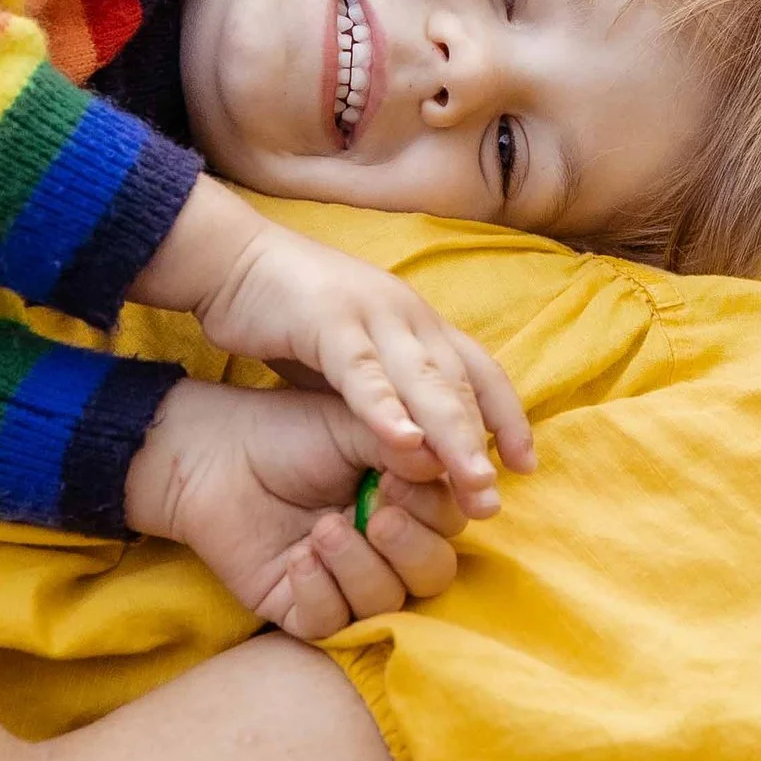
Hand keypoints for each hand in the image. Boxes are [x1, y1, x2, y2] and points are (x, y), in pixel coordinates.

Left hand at [123, 375, 465, 641]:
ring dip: (359, 567)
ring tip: (323, 530)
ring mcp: (346, 582)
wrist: (216, 455)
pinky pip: (331, 625)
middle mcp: (385, 547)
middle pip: (433, 574)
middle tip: (376, 516)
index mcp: (408, 501)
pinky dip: (320, 593)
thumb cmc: (289, 433)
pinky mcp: (303, 609)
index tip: (396, 475)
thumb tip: (451, 462)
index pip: (451, 523)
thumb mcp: (356, 425)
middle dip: (410, 547)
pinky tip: (298, 558)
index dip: (433, 508)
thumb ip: (405, 442)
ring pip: (386, 603)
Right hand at [134, 181, 533, 518]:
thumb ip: (389, 391)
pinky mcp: (330, 320)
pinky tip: (404, 442)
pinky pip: (363, 372)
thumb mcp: (353, 357)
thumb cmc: (294, 316)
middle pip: (460, 385)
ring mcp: (373, 314)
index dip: (507, 417)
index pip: (480, 372)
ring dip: (451, 434)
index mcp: (418, 323)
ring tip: (472, 482)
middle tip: (493, 501)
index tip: (525, 466)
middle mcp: (408, 315)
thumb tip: (421, 446)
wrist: (234, 259)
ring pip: (424, 380)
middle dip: (483, 443)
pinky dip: (386, 408)